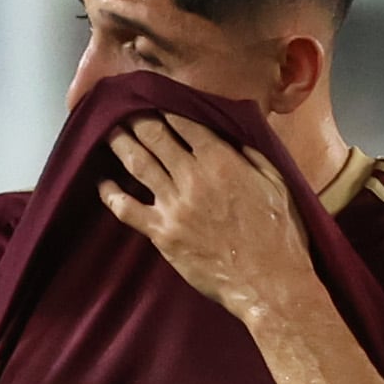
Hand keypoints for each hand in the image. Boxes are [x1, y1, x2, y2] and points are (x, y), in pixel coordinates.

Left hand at [94, 111, 317, 325]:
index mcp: (222, 161)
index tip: (156, 99)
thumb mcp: (277, 184)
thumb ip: (252, 156)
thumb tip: (234, 138)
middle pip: (155, 136)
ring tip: (108, 132)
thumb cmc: (280, 236)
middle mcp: (193, 177)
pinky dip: (111, 194)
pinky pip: (127, 209)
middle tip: (124, 109)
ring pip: (138, 164)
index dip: (167, 107)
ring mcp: (174, 205)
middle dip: (137, 118)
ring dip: (121, 144)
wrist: (269, 283)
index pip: (185, 123)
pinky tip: (103, 183)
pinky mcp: (163, 234)